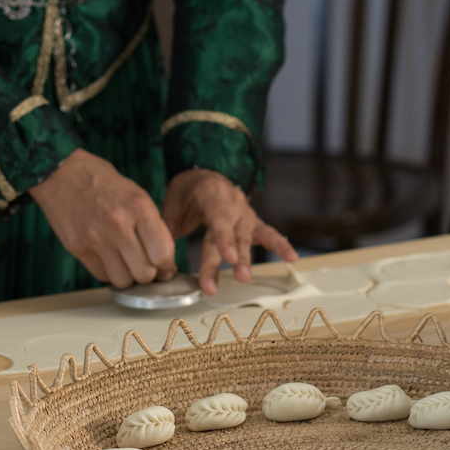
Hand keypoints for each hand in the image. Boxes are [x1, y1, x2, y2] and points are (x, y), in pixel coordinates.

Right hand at [29, 149, 176, 288]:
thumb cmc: (100, 180)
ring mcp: (96, 239)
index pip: (163, 253)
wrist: (60, 172)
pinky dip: (108, 271)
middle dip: (149, 274)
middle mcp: (118, 225)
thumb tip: (164, 256)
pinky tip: (108, 256)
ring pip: (123, 281)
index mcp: (138, 207)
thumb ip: (150, 223)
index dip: (167, 265)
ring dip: (128, 275)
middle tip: (147, 265)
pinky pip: (101, 275)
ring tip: (125, 261)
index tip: (165, 265)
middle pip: (145, 274)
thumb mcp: (135, 192)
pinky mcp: (78, 249)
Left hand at [162, 168, 297, 294]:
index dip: (224, 239)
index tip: (228, 257)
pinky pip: (269, 234)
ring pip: (248, 237)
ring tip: (246, 277)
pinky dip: (281, 245)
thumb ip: (167, 227)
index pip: (219, 220)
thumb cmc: (188, 190)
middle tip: (237, 277)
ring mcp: (245, 213)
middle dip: (234, 257)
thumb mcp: (172, 201)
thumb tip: (157, 257)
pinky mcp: (253, 222)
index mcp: (212, 195)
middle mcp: (232, 203)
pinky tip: (292, 258)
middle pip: (232, 235)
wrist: (205, 172)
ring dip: (248, 258)